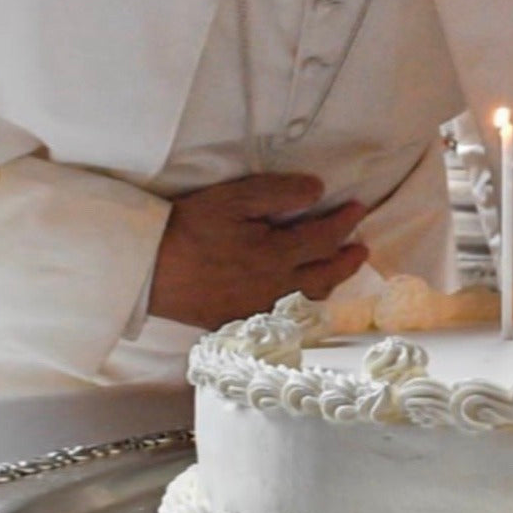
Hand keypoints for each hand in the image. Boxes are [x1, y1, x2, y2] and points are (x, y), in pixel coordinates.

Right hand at [148, 172, 367, 329]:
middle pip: (324, 276)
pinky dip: (303, 307)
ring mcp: (258, 309)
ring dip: (330, 285)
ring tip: (338, 274)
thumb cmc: (190, 228)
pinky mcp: (240, 321)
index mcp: (276, 254)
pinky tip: (301, 300)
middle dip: (348, 261)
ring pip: (308, 300)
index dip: (345, 222)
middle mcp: (275, 287)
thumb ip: (278, 193)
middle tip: (362, 249)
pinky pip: (284, 317)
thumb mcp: (233, 199)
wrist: (150, 270)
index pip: (324, 238)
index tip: (359, 209)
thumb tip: (318, 190)